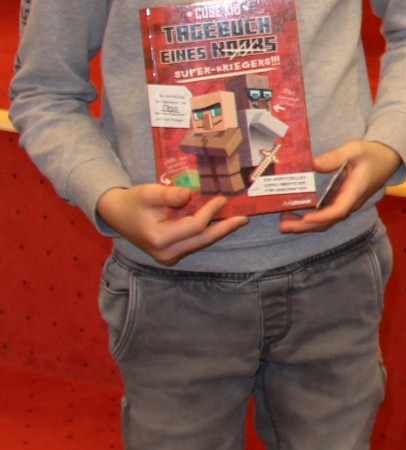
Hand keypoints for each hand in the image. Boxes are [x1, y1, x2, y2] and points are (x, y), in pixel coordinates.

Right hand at [95, 183, 247, 264]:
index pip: (194, 226)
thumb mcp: (148, 193)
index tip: (222, 199)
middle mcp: (165, 253)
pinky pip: (194, 243)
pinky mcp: (171, 255)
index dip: (210, 212)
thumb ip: (169, 195)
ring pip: (200, 243)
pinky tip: (220, 223)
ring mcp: (168, 257)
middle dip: (224, 228)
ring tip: (237, 219)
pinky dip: (207, 232)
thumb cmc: (134, 201)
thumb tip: (190, 195)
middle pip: (202, 240)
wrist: (118, 214)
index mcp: (158, 238)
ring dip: (218, 231)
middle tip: (244, 218)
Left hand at [280, 140, 402, 232]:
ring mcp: (347, 204)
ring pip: (327, 221)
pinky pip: (327, 216)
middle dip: (305, 226)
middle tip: (283, 225)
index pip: (340, 209)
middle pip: (329, 221)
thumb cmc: (372, 153)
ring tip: (283, 223)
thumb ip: (335, 156)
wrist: (388, 159)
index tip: (306, 218)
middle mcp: (351, 202)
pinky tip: (295, 216)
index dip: (323, 216)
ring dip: (306, 226)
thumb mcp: (355, 149)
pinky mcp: (342, 202)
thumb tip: (313, 164)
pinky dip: (311, 220)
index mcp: (356, 190)